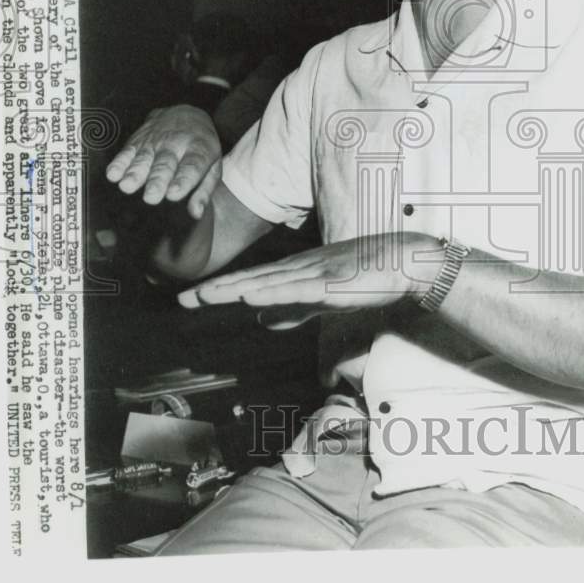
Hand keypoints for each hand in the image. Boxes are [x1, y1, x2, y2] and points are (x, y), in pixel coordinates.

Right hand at [106, 105, 221, 219]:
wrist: (187, 114)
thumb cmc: (200, 148)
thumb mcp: (212, 165)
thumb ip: (204, 190)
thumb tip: (197, 212)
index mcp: (198, 150)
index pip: (191, 166)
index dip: (182, 180)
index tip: (174, 194)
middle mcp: (176, 145)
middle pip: (165, 164)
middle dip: (157, 180)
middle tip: (151, 197)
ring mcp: (155, 142)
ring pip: (144, 158)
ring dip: (135, 173)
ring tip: (128, 186)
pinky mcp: (137, 140)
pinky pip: (127, 151)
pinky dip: (119, 163)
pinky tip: (113, 175)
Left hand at [179, 232, 443, 327]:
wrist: (403, 261)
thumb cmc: (366, 277)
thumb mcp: (320, 298)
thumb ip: (293, 310)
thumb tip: (261, 321)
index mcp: (295, 273)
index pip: (249, 283)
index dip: (219, 290)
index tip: (189, 298)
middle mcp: (298, 269)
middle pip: (249, 281)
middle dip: (215, 290)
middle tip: (180, 298)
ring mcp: (313, 274)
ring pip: (266, 284)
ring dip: (234, 289)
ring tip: (204, 295)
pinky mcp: (331, 283)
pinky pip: (296, 291)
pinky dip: (271, 294)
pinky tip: (251, 298)